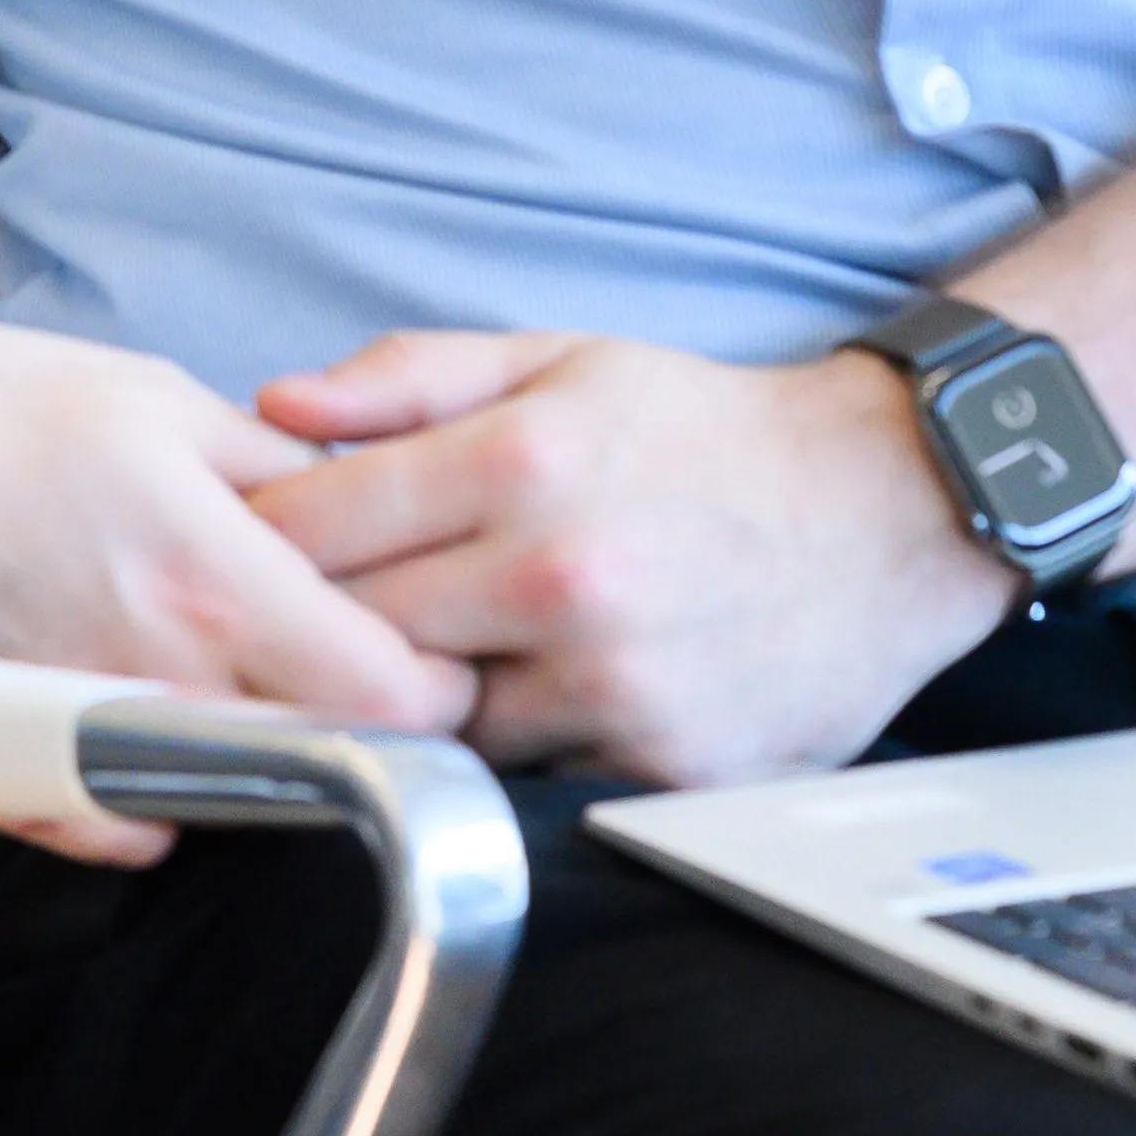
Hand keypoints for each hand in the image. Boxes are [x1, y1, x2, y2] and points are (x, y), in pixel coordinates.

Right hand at [0, 304, 482, 862]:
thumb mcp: (143, 392)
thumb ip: (269, 462)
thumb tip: (352, 502)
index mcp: (218, 574)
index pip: (403, 688)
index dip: (441, 676)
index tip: (434, 647)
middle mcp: (170, 675)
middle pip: (335, 753)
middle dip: (362, 718)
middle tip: (346, 664)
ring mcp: (98, 737)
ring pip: (237, 792)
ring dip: (259, 751)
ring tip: (237, 683)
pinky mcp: (18, 772)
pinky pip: (126, 830)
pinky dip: (152, 802)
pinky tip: (146, 735)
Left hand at [245, 330, 1013, 786]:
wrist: (890, 512)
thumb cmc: (707, 435)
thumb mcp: (559, 359)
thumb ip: (408, 376)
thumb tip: (276, 406)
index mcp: (518, 462)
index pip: (312, 530)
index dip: (258, 547)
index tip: (245, 552)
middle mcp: (560, 578)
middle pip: (357, 638)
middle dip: (317, 631)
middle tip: (304, 620)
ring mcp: (615, 683)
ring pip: (437, 723)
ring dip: (414, 701)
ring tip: (430, 656)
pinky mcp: (664, 765)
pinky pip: (533, 776)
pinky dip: (512, 747)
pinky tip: (526, 700)